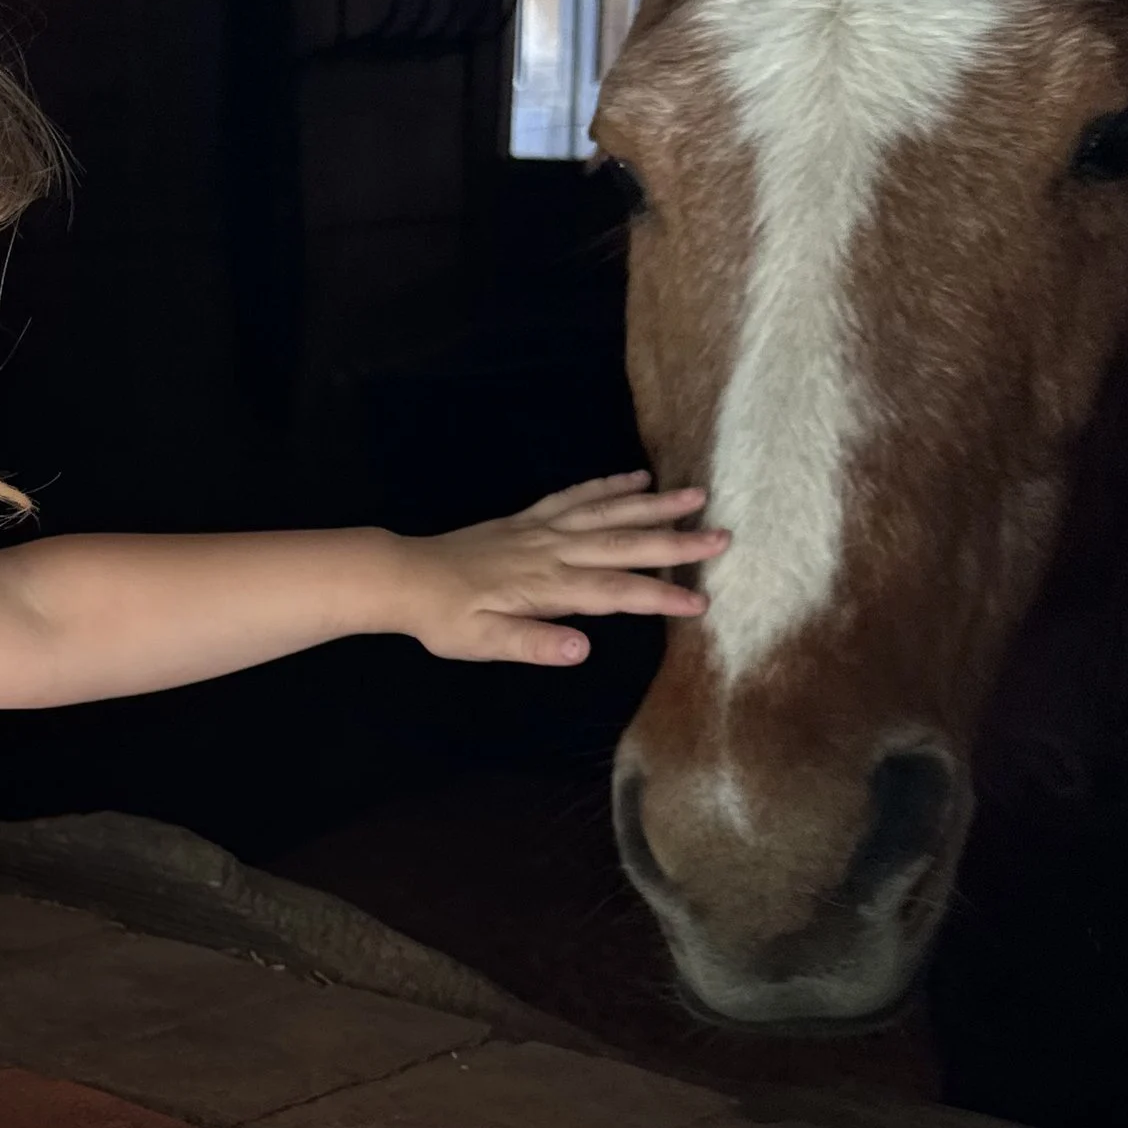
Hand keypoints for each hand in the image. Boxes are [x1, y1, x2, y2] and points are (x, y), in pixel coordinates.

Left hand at [396, 474, 726, 666]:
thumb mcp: (484, 643)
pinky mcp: (529, 518)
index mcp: (546, 585)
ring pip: (607, 511)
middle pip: (623, 543)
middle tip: (723, 535)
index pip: (614, 592)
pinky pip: (576, 495)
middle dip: (676, 541)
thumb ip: (534, 643)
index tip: (700, 601)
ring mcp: (542, 528)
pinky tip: (636, 478)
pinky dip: (609, 485)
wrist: (404, 577)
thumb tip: (583, 648)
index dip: (659, 596)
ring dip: (654, 504)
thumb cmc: (444, 619)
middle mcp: (552, 549)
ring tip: (696, 493)